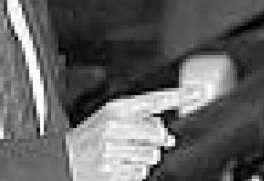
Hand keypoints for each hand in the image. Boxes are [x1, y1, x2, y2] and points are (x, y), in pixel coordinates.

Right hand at [65, 88, 204, 180]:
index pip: (155, 98)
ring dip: (142, 158)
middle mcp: (114, 125)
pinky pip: (140, 172)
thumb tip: (166, 132)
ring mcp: (113, 149)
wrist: (63, 160)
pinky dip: (134, 171)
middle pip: (158, 133)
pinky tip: (119, 165)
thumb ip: (138, 120)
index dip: (180, 95)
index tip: (200, 91)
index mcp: (115, 108)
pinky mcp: (112, 170)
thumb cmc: (89, 139)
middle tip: (136, 142)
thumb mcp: (109, 120)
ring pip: (151, 155)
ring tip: (123, 155)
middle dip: (154, 141)